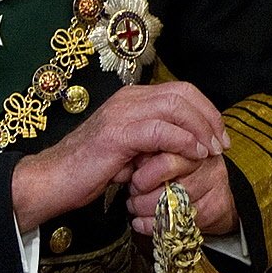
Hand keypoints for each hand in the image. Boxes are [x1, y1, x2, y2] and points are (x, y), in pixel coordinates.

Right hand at [10, 82, 225, 230]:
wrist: (51, 181)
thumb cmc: (86, 171)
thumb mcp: (127, 152)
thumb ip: (152, 142)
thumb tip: (184, 147)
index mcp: (129, 99)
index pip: (180, 91)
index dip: (205, 111)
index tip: (217, 137)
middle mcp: (126, 99)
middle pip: (183, 93)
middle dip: (209, 117)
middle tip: (220, 144)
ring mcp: (121, 114)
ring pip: (176, 107)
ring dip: (201, 129)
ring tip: (210, 151)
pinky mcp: (117, 134)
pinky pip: (162, 130)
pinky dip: (184, 141)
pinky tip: (193, 155)